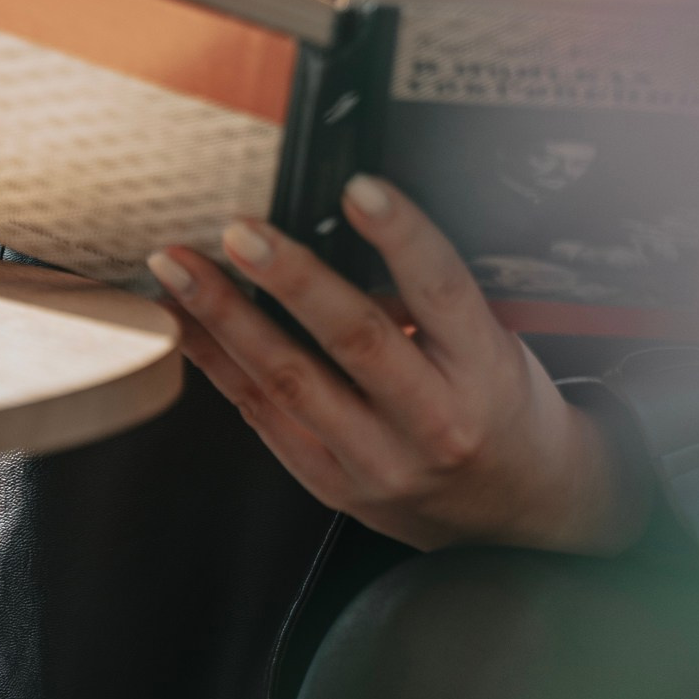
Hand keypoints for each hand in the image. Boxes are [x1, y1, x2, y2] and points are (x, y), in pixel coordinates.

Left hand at [148, 177, 648, 555]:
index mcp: (484, 369)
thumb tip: (338, 234)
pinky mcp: (335, 485)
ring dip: (226, 318)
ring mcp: (378, 462)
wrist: (519, 510)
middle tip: (239, 230)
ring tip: (179, 269)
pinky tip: (184, 325)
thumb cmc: (502, 405)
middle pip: (354, 339)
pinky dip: (218, 365)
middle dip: (290, 278)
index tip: (358, 188)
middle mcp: (433, 421)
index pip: (442, 289)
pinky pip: (263, 418)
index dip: (401, 235)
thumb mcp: (494, 342)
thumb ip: (427, 299)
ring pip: (290, 382)